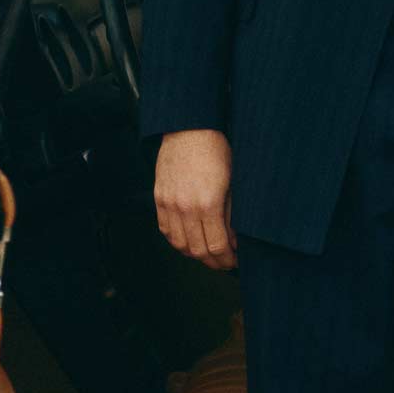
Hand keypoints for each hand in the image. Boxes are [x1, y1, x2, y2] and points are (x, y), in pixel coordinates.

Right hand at [154, 128, 236, 268]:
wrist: (189, 129)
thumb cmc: (215, 151)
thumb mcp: (231, 183)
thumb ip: (230, 214)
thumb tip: (233, 240)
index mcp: (208, 203)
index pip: (217, 245)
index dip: (227, 259)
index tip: (234, 261)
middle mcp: (186, 207)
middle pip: (198, 250)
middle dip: (214, 262)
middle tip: (224, 263)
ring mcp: (169, 204)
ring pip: (180, 244)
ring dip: (195, 254)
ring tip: (207, 254)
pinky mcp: (159, 199)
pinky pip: (165, 230)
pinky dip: (177, 241)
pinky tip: (189, 241)